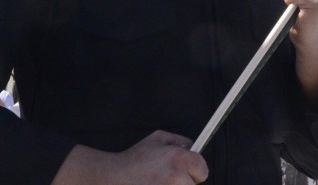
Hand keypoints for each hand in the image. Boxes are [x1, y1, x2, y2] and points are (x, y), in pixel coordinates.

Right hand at [51, 132, 207, 183]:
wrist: (114, 178)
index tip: (189, 171)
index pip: (203, 170)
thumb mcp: (157, 138)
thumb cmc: (134, 160)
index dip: (196, 170)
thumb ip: (178, 140)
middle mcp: (175, 177)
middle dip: (185, 182)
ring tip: (160, 183)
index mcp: (177, 158)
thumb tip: (192, 147)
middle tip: (168, 179)